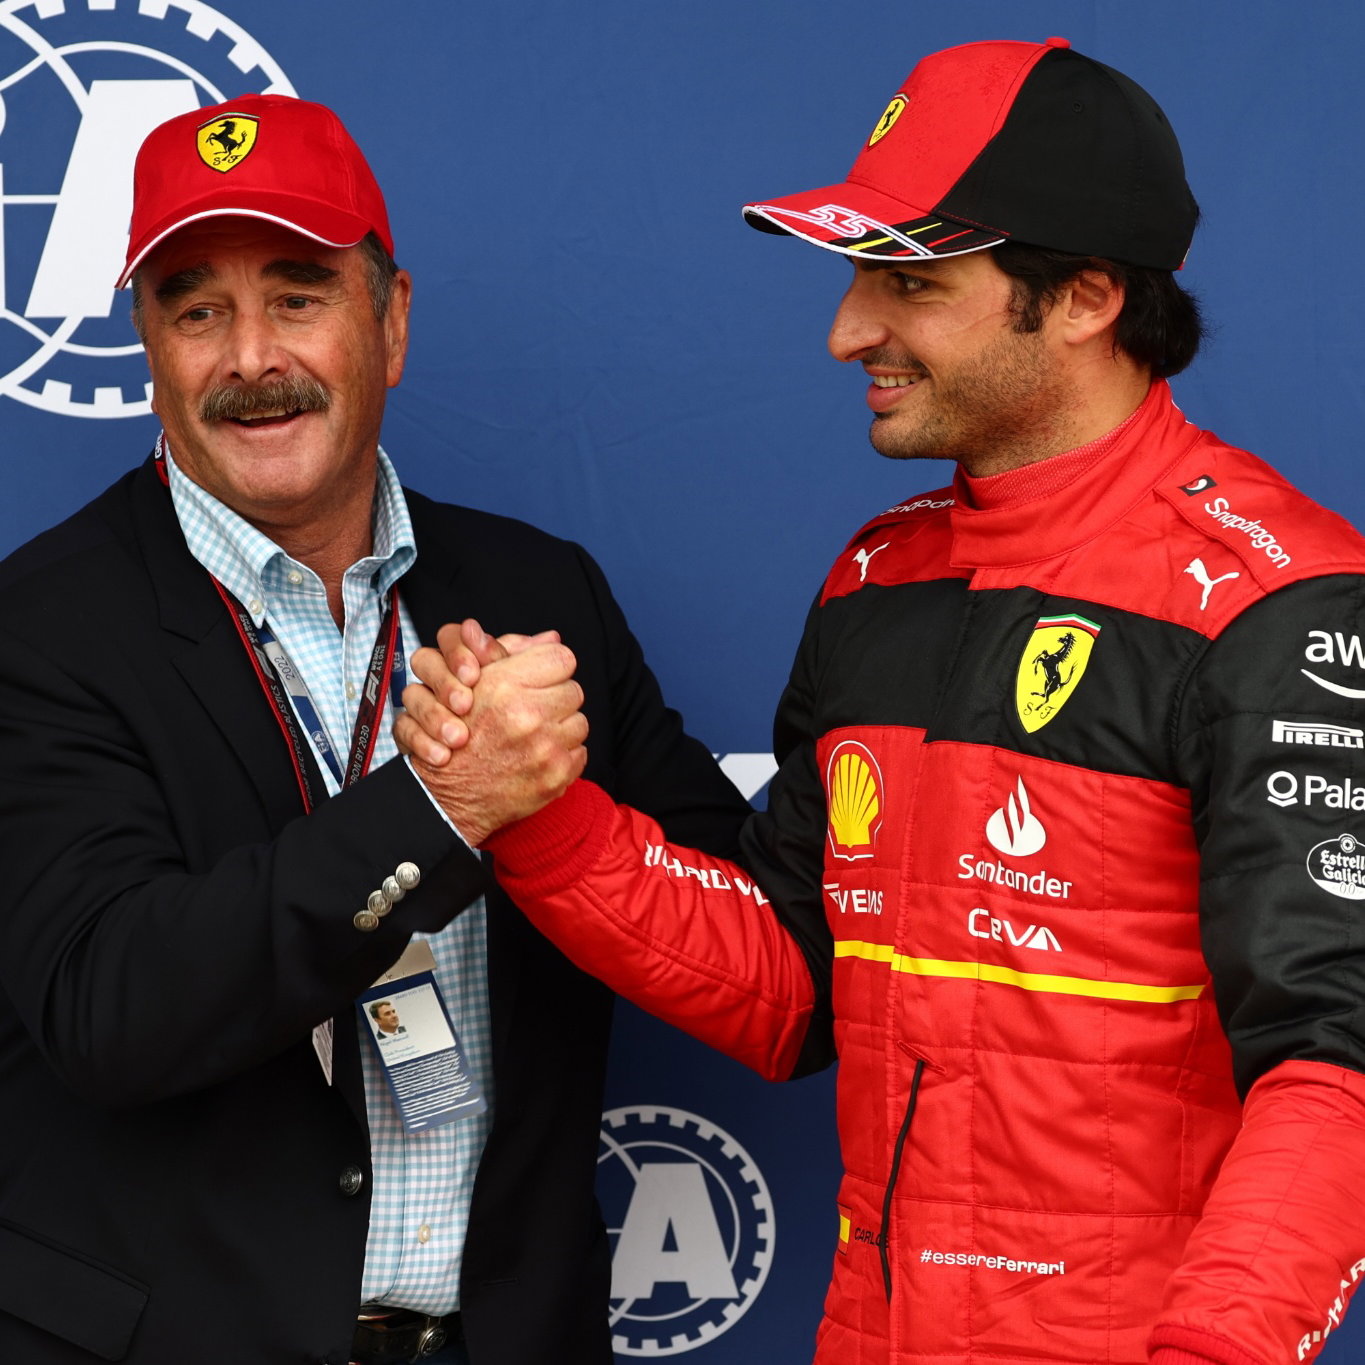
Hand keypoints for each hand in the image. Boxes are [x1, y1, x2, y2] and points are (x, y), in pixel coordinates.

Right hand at [406, 637, 587, 845]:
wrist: (449, 795)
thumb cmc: (460, 734)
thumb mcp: (476, 683)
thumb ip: (512, 653)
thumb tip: (552, 637)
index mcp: (505, 684)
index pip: (561, 658)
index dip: (550, 667)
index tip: (540, 679)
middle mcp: (527, 714)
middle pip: (574, 689)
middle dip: (555, 698)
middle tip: (533, 710)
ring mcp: (545, 747)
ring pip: (580, 721)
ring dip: (561, 726)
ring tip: (534, 734)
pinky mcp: (557, 775)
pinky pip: (580, 752)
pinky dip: (563, 754)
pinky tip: (537, 756)